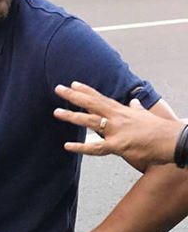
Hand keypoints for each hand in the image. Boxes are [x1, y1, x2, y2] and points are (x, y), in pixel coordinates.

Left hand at [53, 82, 183, 167]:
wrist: (173, 141)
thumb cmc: (160, 130)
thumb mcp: (146, 115)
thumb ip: (137, 109)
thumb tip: (134, 102)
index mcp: (122, 111)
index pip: (100, 97)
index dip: (86, 90)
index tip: (73, 84)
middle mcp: (116, 117)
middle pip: (91, 104)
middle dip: (73, 96)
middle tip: (58, 88)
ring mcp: (116, 130)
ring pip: (90, 121)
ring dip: (72, 116)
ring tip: (56, 112)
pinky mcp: (118, 146)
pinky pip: (96, 147)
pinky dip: (81, 147)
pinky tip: (68, 146)